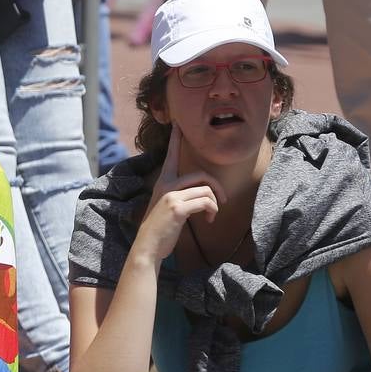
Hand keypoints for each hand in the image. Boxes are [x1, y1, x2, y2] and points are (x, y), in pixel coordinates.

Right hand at [131, 124, 225, 267]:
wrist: (148, 246)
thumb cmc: (160, 229)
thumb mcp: (166, 206)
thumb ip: (179, 195)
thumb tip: (202, 194)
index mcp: (163, 182)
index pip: (171, 155)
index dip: (175, 139)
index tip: (178, 124)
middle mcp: (166, 184)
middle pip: (201, 175)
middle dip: (216, 187)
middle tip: (222, 201)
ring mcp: (171, 195)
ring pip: (206, 189)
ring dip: (215, 204)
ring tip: (212, 215)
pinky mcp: (178, 207)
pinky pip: (206, 201)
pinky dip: (212, 210)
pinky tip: (209, 220)